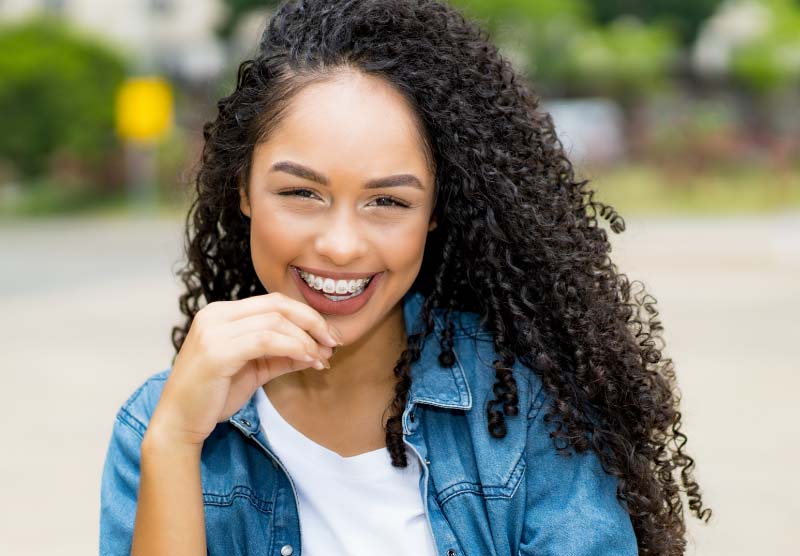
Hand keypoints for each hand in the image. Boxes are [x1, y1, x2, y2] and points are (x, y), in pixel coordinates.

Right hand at [147, 292, 341, 446]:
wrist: (179, 423)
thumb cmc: (213, 396)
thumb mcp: (255, 370)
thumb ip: (283, 356)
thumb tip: (319, 350)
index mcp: (222, 314)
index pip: (273, 302)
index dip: (306, 315)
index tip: (328, 336)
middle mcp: (216, 314)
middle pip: (277, 305)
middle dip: (312, 321)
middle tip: (332, 342)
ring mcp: (214, 330)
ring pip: (274, 322)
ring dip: (305, 339)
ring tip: (321, 357)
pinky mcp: (217, 350)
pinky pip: (266, 340)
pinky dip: (293, 347)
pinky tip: (307, 360)